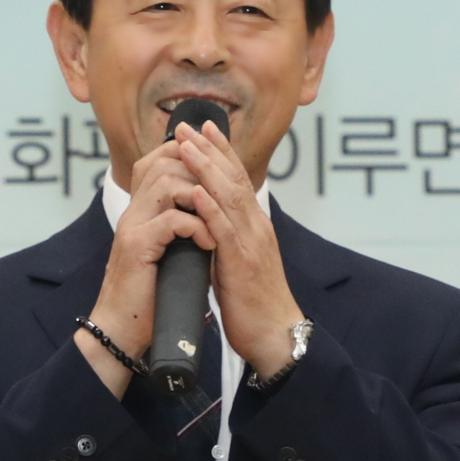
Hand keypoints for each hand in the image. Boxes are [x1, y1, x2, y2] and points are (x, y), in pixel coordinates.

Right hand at [77, 140, 212, 393]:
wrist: (121, 329)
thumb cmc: (150, 295)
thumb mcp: (169, 254)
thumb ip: (182, 230)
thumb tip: (213, 215)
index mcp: (140, 211)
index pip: (158, 161)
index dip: (188, 157)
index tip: (215, 170)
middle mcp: (133, 212)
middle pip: (163, 164)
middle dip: (199, 173)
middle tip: (221, 194)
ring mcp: (132, 226)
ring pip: (166, 184)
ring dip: (200, 197)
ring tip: (216, 219)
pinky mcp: (137, 246)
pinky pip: (171, 220)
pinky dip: (196, 227)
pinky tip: (208, 243)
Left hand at [165, 117, 304, 378]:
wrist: (274, 335)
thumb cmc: (254, 303)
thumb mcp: (239, 262)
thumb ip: (226, 238)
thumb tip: (207, 223)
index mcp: (254, 226)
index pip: (237, 179)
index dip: (220, 151)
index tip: (202, 129)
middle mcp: (256, 226)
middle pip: (232, 178)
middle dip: (208, 149)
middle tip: (186, 125)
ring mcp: (251, 242)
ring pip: (228, 196)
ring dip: (205, 168)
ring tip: (185, 146)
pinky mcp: (242, 263)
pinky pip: (224, 229)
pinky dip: (209, 207)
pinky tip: (195, 191)